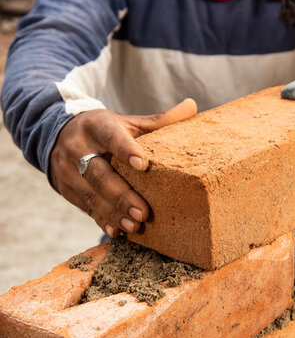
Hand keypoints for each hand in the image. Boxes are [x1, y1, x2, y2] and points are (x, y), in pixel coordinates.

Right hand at [50, 99, 196, 236]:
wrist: (58, 135)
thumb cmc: (105, 131)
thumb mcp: (127, 122)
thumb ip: (158, 121)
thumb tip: (193, 106)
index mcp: (96, 126)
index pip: (111, 137)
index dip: (125, 150)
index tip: (143, 165)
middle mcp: (78, 147)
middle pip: (99, 173)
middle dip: (121, 195)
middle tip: (144, 211)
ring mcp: (67, 170)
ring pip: (91, 194)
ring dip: (113, 212)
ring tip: (134, 224)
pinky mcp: (66, 189)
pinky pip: (84, 207)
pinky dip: (102, 220)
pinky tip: (117, 231)